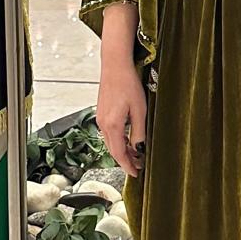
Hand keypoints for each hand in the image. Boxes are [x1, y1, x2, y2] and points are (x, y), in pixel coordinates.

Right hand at [96, 59, 147, 178]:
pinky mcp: (101, 113)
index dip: (128, 166)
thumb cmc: (127, 83)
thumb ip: (139, 131)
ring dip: (122, 150)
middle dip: (126, 160)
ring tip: (136, 154)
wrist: (115, 65)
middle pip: (113, 150)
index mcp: (112, 125)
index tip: (136, 174)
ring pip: (110, 142)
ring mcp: (100, 118)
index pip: (119, 154)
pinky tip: (128, 138)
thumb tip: (140, 148)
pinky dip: (118, 140)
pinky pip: (109, 133)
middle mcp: (103, 124)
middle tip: (139, 166)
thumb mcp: (139, 110)